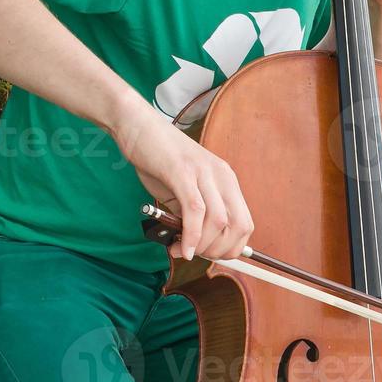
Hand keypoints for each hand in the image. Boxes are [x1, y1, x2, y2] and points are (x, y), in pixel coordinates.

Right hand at [111, 103, 252, 260]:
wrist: (137, 126)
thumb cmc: (158, 160)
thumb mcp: (182, 191)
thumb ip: (191, 216)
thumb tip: (192, 246)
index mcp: (226, 181)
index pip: (245, 224)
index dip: (231, 248)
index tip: (209, 255)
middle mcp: (221, 176)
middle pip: (238, 226)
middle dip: (218, 251)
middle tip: (194, 254)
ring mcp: (203, 172)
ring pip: (219, 221)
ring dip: (202, 246)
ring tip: (181, 250)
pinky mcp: (182, 171)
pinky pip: (195, 211)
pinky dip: (191, 236)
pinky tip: (182, 247)